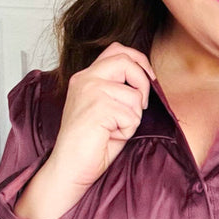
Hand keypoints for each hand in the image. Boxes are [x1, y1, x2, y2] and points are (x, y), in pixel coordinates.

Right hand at [14, 42, 153, 218]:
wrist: (69, 167)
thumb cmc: (89, 144)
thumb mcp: (106, 108)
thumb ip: (119, 89)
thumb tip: (146, 80)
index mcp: (86, 77)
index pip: (116, 50)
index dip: (139, 60)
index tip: (149, 78)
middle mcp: (86, 79)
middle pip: (126, 60)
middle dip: (143, 83)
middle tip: (142, 106)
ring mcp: (90, 91)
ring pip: (134, 95)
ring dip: (133, 117)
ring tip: (114, 129)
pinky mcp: (98, 108)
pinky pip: (132, 116)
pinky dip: (127, 130)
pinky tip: (110, 136)